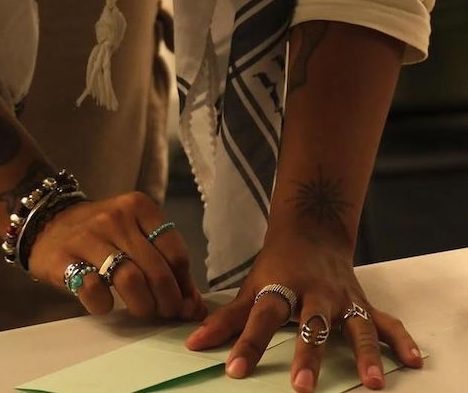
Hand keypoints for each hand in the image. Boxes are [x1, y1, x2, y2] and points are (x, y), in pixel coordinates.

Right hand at [28, 192, 206, 320]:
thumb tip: (194, 306)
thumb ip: (165, 265)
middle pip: (156, 270)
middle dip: (168, 301)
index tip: (181, 301)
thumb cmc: (101, 234)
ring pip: (129, 280)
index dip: (183, 285)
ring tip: (142, 310)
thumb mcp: (135, 236)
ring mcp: (88, 236)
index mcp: (139, 207)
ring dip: (143, 305)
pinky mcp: (64, 258)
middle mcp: (115, 217)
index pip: (175, 253)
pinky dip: (105, 305)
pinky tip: (106, 304)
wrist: (47, 222)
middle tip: (165, 313)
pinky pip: (93, 289)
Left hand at [185, 234, 421, 391]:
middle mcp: (314, 293)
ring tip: (371, 383)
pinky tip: (413, 362)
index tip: (234, 370)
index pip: (260, 317)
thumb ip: (226, 319)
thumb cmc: (276, 266)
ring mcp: (342, 298)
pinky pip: (386, 321)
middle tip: (302, 387)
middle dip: (308, 355)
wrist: (311, 231)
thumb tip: (194, 344)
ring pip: (356, 325)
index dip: (247, 343)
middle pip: (312, 324)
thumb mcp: (250, 287)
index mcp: (281, 288)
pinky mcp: (362, 302)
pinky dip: (402, 339)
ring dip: (365, 353)